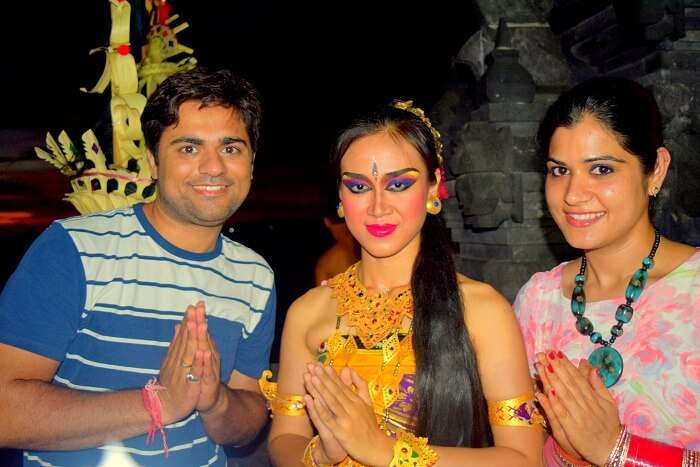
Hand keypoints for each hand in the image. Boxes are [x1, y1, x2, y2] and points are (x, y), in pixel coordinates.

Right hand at [158, 307, 200, 423]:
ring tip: (198, 322)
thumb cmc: (171, 382)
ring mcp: (183, 371)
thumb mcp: (171, 360)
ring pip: (189, 351)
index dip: (188, 319)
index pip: (183, 334)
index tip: (193, 305)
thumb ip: (175, 343)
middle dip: (191, 322)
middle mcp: (178, 360)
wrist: (165, 405)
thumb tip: (178, 326)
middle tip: (196, 306)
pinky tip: (202, 351)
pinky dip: (198, 361)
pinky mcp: (189, 383)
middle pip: (185, 339)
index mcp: (175, 354)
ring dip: (193, 337)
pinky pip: (194, 371)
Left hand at [190, 302, 222, 413]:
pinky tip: (204, 352)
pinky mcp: (209, 380)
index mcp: (204, 350)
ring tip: (202, 323)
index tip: (196, 303)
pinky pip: (206, 369)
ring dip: (204, 337)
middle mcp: (209, 356)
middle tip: (199, 307)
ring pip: (206, 350)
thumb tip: (184, 324)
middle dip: (201, 322)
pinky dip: (204, 361)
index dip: (198, 318)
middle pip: (204, 337)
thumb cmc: (199, 377)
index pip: (200, 331)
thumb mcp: (193, 357)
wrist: (209, 399)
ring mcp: (209, 368)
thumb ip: (191, 341)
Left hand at [304, 363, 393, 465]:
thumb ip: (360, 385)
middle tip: (312, 366)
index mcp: (357, 400)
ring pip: (331, 401)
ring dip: (320, 389)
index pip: (341, 385)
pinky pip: (329, 418)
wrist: (376, 447)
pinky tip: (313, 400)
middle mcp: (352, 407)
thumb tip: (348, 369)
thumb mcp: (368, 403)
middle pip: (335, 390)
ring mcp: (346, 419)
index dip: (330, 375)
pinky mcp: (341, 431)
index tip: (320, 365)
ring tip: (311, 377)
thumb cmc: (370, 425)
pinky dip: (321, 409)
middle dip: (323, 378)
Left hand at [535, 350, 621, 465]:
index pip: (577, 377)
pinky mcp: (573, 428)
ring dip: (552, 380)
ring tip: (542, 366)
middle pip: (568, 382)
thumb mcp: (609, 403)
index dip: (566, 364)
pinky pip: (562, 413)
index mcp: (594, 397)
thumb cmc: (609, 425)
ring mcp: (579, 416)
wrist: (612, 449)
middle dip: (556, 367)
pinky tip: (546, 392)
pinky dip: (555, 403)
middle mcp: (586, 404)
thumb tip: (592, 367)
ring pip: (564, 394)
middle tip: (544, 354)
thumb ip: (599, 385)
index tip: (555, 352)